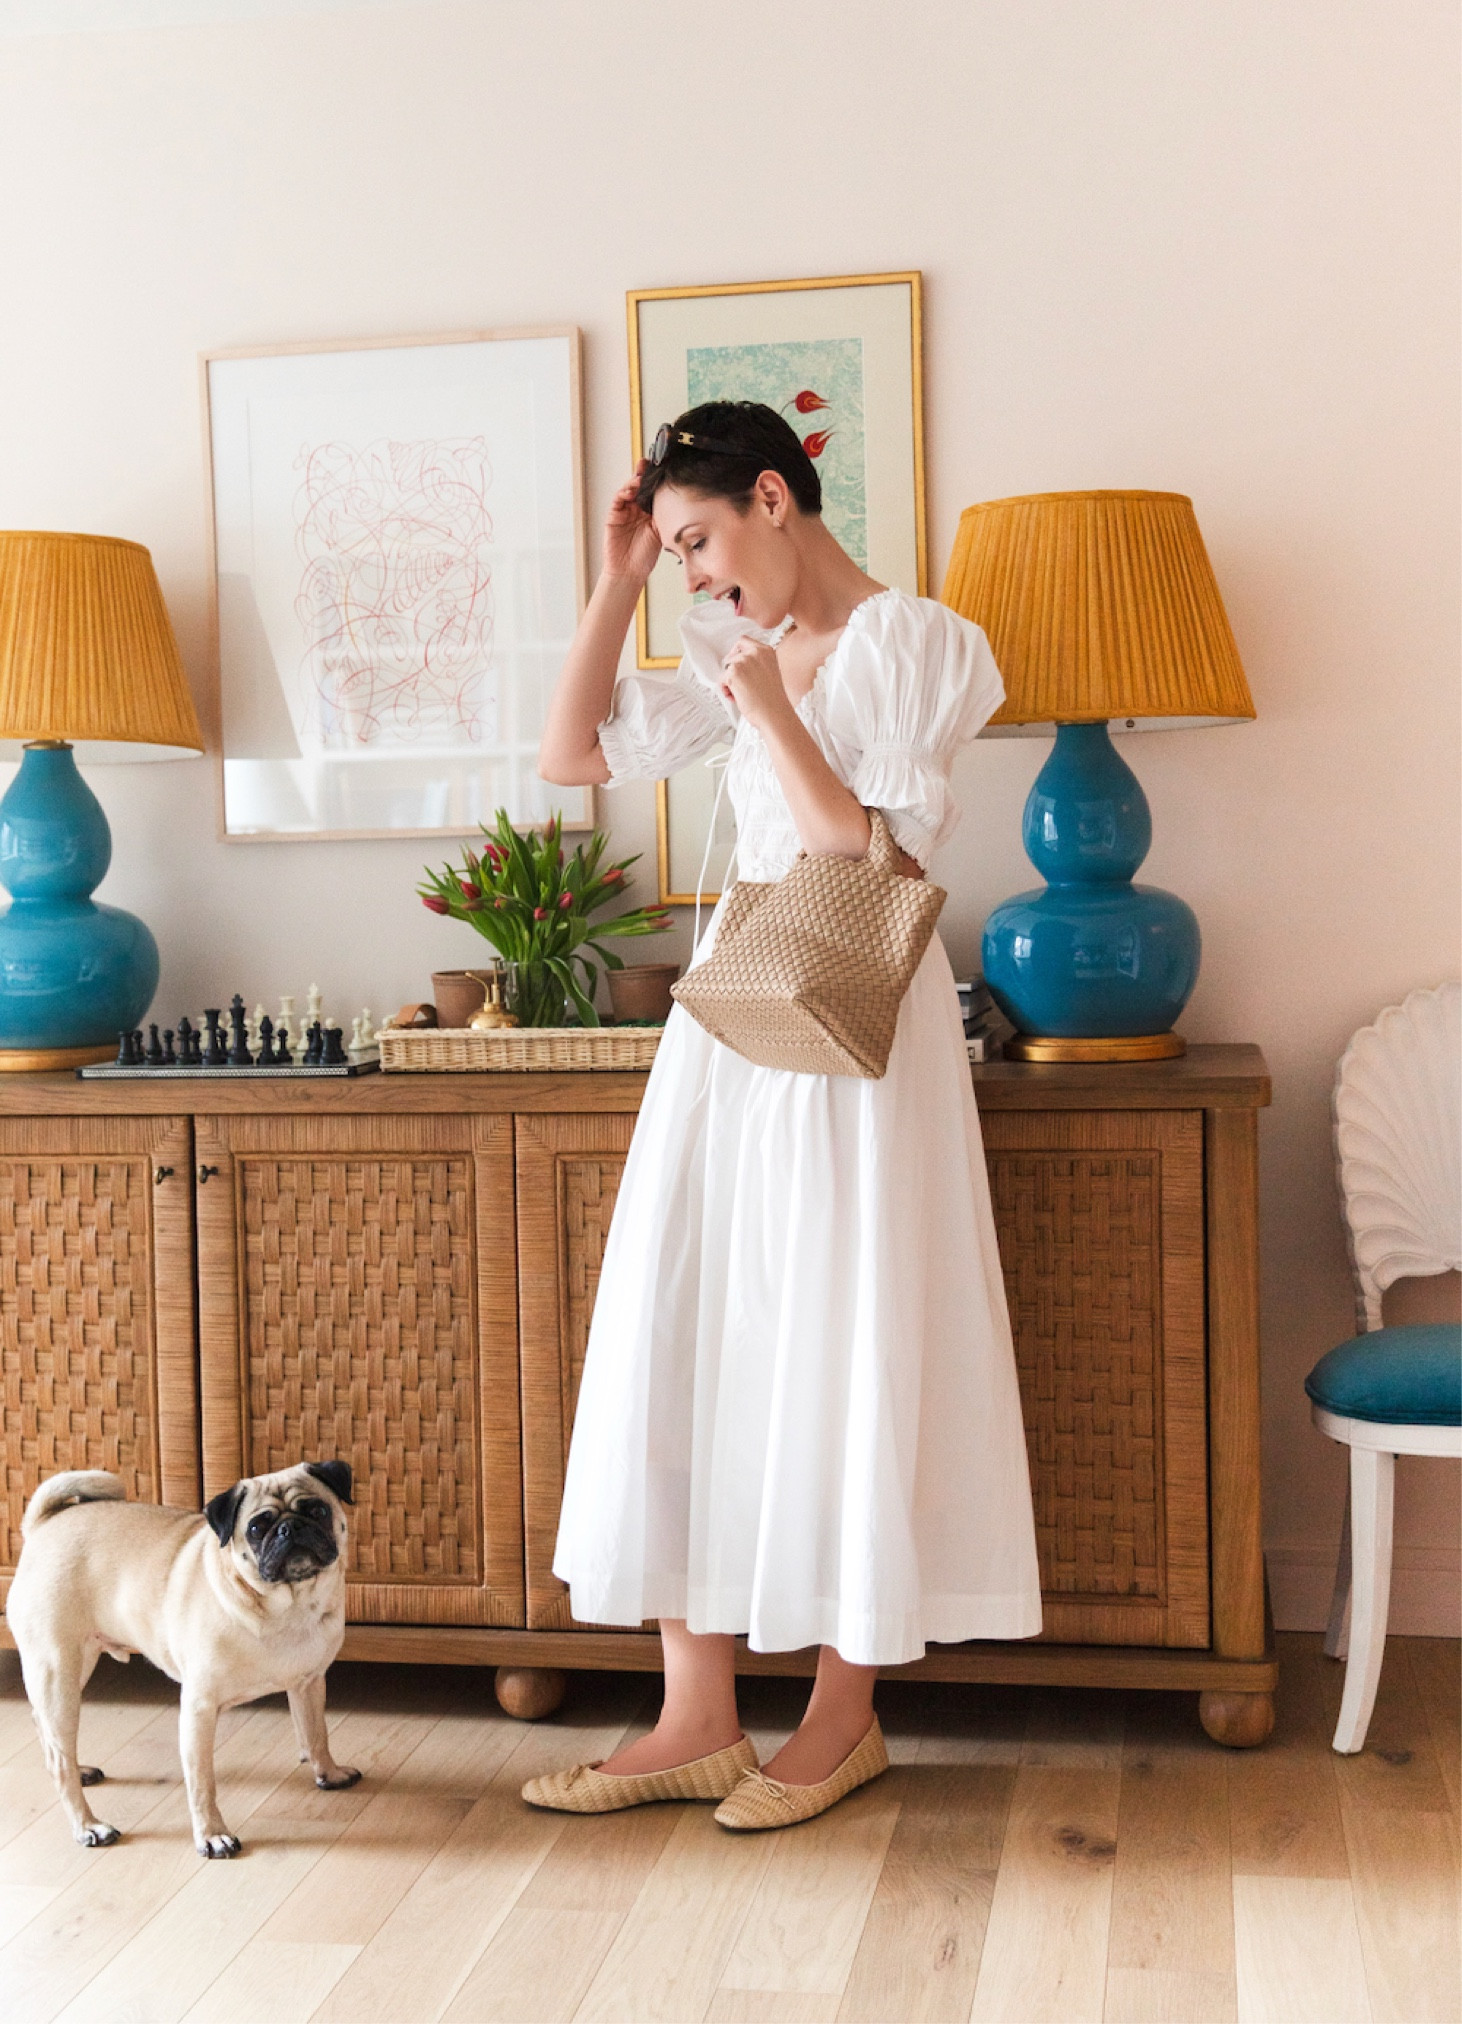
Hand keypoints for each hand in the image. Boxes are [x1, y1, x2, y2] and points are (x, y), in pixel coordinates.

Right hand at [602, 462, 662, 585]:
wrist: (629, 572)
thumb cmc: (645, 556)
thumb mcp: (661, 532)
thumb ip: (666, 516)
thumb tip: (680, 500)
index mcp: (650, 512)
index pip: (654, 491)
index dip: (658, 480)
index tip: (666, 468)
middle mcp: (637, 508)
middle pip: (641, 485)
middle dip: (645, 473)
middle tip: (652, 462)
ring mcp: (624, 511)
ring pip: (629, 489)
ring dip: (635, 480)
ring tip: (642, 475)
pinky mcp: (613, 515)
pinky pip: (618, 499)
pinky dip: (624, 492)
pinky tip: (632, 489)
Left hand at [720, 636, 794, 731]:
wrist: (774, 713)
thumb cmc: (773, 700)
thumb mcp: (769, 672)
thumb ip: (756, 664)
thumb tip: (738, 666)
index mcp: (766, 651)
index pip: (743, 641)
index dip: (736, 651)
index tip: (735, 662)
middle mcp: (755, 652)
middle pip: (732, 656)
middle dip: (732, 671)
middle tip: (739, 686)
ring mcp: (743, 661)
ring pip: (726, 669)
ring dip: (730, 682)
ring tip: (742, 695)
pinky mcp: (733, 672)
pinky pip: (721, 680)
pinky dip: (726, 691)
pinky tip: (738, 698)